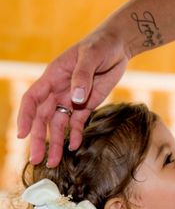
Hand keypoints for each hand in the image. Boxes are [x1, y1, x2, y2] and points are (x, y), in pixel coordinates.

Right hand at [17, 27, 129, 166]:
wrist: (118, 46)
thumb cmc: (101, 45)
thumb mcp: (91, 57)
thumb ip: (82, 77)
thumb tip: (75, 98)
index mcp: (53, 77)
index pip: (33, 99)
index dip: (25, 117)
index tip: (22, 134)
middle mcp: (58, 90)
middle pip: (43, 118)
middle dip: (39, 139)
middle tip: (38, 159)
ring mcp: (72, 98)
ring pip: (59, 124)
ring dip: (55, 142)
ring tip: (53, 162)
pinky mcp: (87, 104)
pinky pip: (77, 122)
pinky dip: (75, 135)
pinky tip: (74, 147)